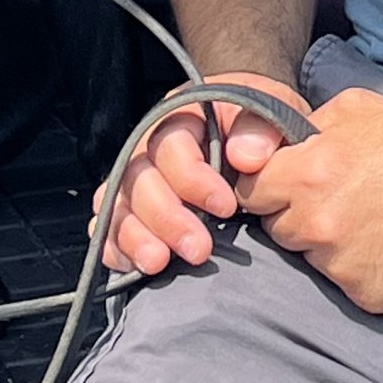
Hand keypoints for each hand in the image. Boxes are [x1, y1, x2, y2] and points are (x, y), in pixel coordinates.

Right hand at [98, 77, 308, 276]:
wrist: (271, 163)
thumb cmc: (268, 137)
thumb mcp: (274, 115)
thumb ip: (262, 128)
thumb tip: (242, 156)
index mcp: (183, 117)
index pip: (170, 143)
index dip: (192, 178)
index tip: (226, 207)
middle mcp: (152, 147)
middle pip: (138, 179)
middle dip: (165, 218)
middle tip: (199, 250)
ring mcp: (138, 184)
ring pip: (118, 206)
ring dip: (136, 237)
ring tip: (158, 264)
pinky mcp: (133, 216)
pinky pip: (108, 231)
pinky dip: (117, 249)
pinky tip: (137, 267)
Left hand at [239, 86, 382, 316]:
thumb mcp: (356, 109)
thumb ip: (305, 126)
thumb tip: (274, 142)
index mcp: (308, 174)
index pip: (249, 193)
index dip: (269, 188)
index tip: (289, 188)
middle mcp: (318, 223)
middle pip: (279, 230)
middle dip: (300, 217)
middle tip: (343, 204)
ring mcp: (342, 265)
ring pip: (313, 260)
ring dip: (332, 247)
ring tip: (375, 225)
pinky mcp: (368, 296)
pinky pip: (349, 286)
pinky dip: (364, 273)